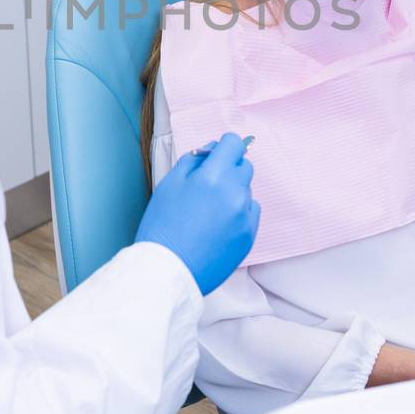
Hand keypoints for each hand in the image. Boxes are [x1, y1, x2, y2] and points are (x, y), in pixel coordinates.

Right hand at [137, 133, 259, 294]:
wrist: (168, 270)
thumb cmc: (163, 226)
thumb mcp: (169, 184)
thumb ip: (193, 160)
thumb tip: (212, 149)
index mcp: (213, 176)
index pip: (234, 144)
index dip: (224, 146)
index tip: (215, 155)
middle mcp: (234, 193)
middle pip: (244, 165)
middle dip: (228, 168)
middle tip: (207, 185)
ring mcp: (245, 215)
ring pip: (246, 189)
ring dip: (233, 191)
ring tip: (209, 210)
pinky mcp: (250, 234)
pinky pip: (251, 211)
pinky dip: (239, 211)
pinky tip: (218, 224)